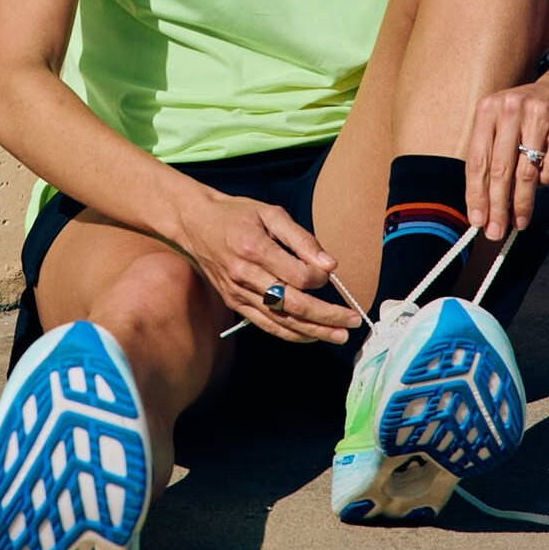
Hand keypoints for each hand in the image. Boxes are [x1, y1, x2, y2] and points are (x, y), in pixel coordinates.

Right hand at [173, 189, 361, 343]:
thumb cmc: (236, 215)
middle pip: (293, 304)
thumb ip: (301, 238)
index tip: (329, 271)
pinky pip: (266, 324)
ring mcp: (238, 293)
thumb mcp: (270, 214)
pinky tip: (311, 336)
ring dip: (314, 331)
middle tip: (353, 320)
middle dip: (327, 315)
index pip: (297, 275)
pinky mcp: (235, 303)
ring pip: (281, 320)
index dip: (319, 277)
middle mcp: (245, 276)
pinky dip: (291, 333)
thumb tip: (329, 264)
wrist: (195, 224)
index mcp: (254, 249)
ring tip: (340, 336)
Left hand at [466, 70, 548, 240]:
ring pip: (526, 172)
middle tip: (495, 232)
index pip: (477, 160)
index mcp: (488, 109)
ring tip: (519, 222)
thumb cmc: (527, 115)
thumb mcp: (502, 123)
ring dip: (522, 204)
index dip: (476, 194)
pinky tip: (543, 184)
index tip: (476, 221)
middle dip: (497, 206)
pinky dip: (546, 181)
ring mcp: (539, 114)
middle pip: (500, 169)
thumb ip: (491, 156)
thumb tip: (483, 206)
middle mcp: (511, 108)